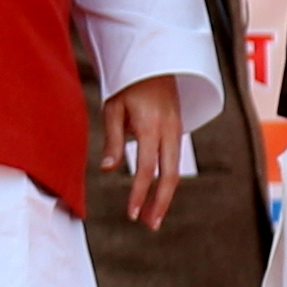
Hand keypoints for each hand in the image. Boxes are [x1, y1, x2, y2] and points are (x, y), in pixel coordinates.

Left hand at [102, 74, 183, 229]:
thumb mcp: (113, 107)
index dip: (139, 193)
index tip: (132, 213)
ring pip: (175, 170)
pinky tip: (157, 192)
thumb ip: (113, 139)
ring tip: (153, 217)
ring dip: (165, 195)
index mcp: (151, 126)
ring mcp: (176, 130)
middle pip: (170, 175)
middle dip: (160, 203)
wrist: (153, 60)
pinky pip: (174, 159)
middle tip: (150, 225)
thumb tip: (108, 169)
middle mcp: (169, 130)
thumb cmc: (127, 84)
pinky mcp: (177, 129)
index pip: (146, 168)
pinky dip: (167, 180)